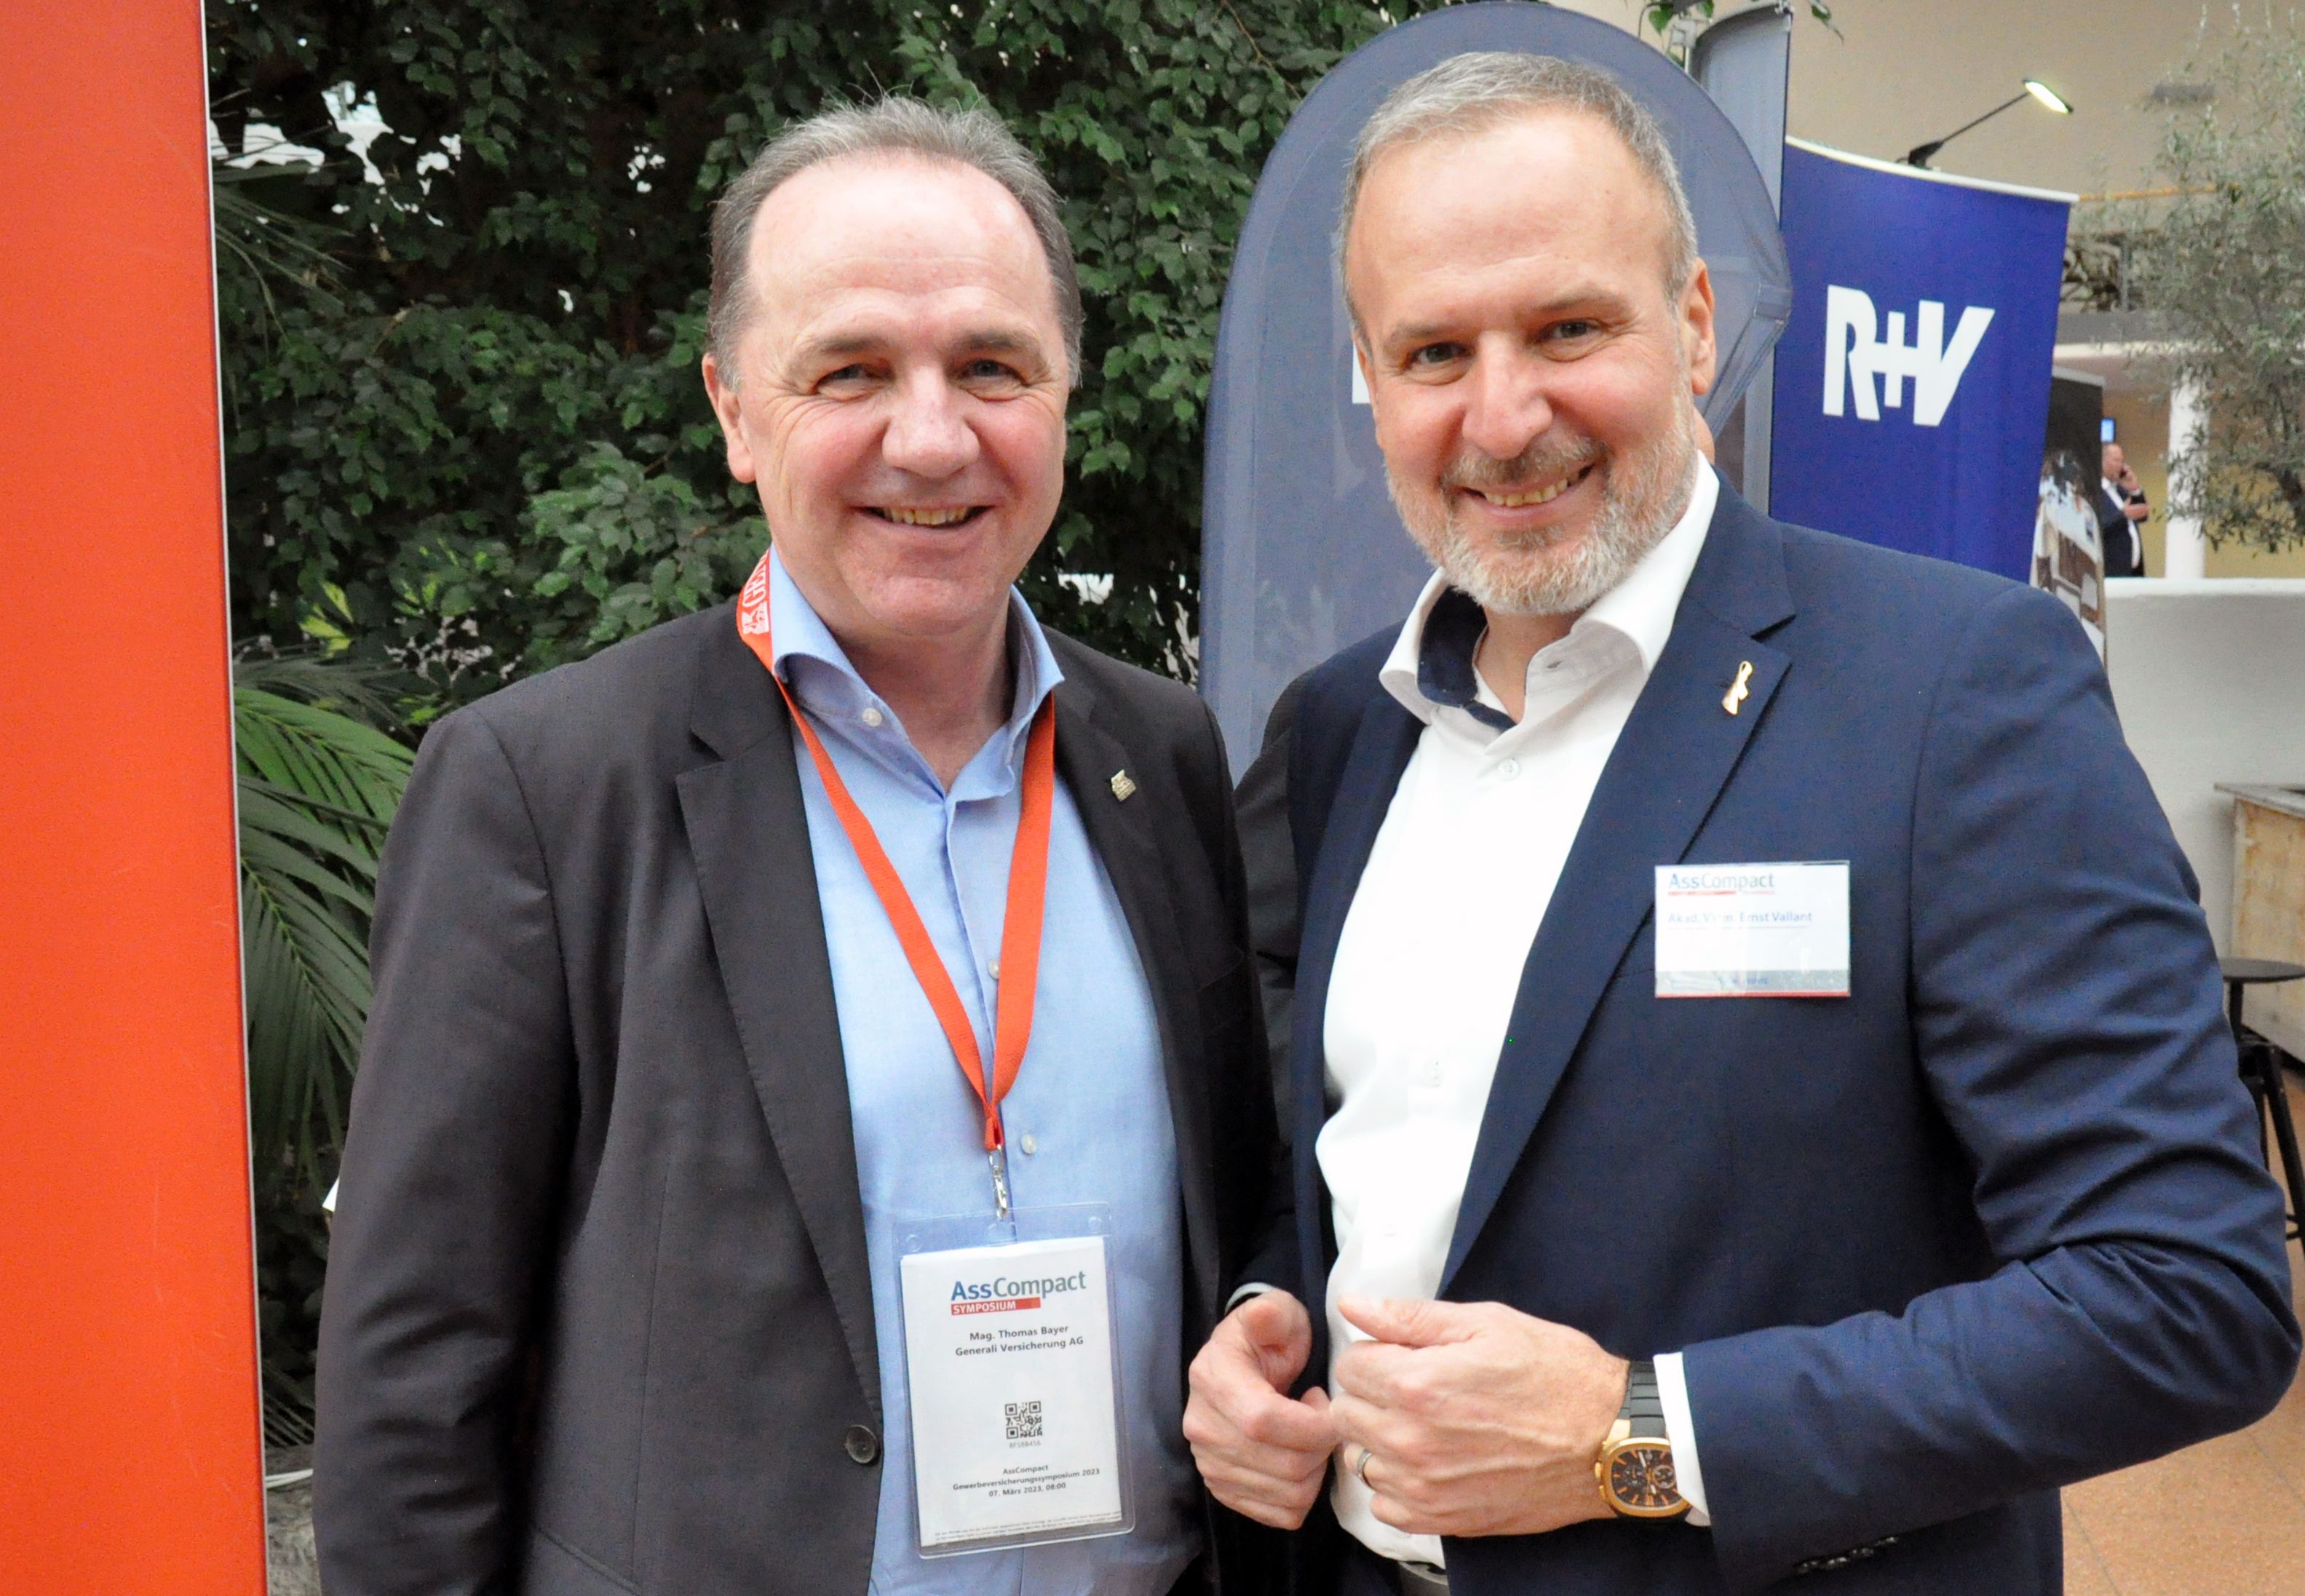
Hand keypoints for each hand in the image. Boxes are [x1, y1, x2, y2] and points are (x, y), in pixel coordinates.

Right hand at [1185, 1291, 1336, 1527]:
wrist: (1244, 1365)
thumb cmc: (1268, 1339)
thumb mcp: (1275, 1314)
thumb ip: (1272, 1313)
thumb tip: (1265, 1312)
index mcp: (1211, 1379)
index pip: (1263, 1421)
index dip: (1312, 1424)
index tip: (1327, 1405)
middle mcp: (1201, 1426)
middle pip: (1283, 1464)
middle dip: (1321, 1446)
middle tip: (1322, 1417)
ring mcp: (1209, 1463)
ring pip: (1288, 1494)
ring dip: (1316, 1469)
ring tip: (1309, 1434)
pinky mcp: (1224, 1490)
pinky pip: (1282, 1514)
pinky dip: (1304, 1493)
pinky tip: (1298, 1457)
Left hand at [1329, 1295, 1628, 1538]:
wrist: (1609, 1439)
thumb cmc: (1555, 1373)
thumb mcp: (1487, 1323)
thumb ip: (1410, 1316)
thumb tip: (1353, 1305)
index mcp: (1417, 1384)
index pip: (1349, 1367)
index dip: (1376, 1354)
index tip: (1404, 1356)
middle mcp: (1411, 1440)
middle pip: (1347, 1413)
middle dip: (1372, 1395)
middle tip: (1415, 1389)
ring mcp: (1425, 1487)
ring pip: (1361, 1459)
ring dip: (1382, 1441)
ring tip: (1426, 1427)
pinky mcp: (1443, 1520)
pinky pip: (1385, 1505)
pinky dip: (1398, 1485)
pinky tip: (1431, 1464)